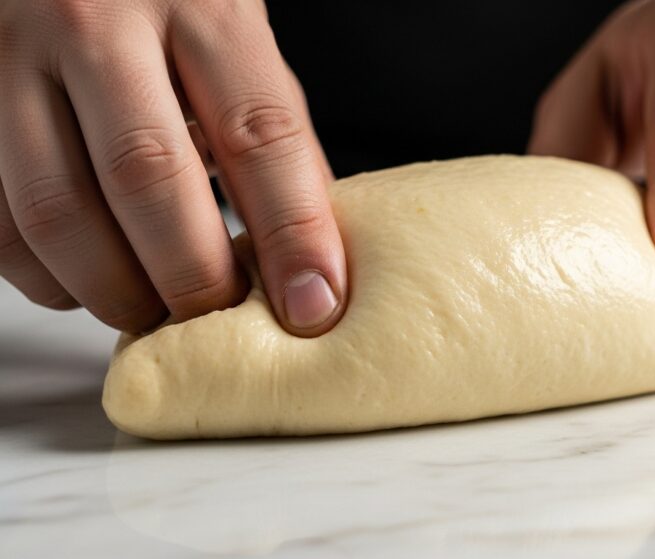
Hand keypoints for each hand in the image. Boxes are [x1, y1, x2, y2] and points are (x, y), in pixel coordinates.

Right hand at [0, 0, 345, 335]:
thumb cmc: (164, 6)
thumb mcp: (235, 42)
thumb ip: (270, 134)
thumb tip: (311, 257)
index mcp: (200, 5)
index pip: (259, 134)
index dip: (293, 234)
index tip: (313, 304)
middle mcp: (97, 22)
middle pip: (149, 178)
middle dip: (194, 276)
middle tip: (220, 319)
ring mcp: (12, 58)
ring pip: (57, 212)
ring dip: (116, 290)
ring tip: (156, 311)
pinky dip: (49, 279)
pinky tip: (90, 280)